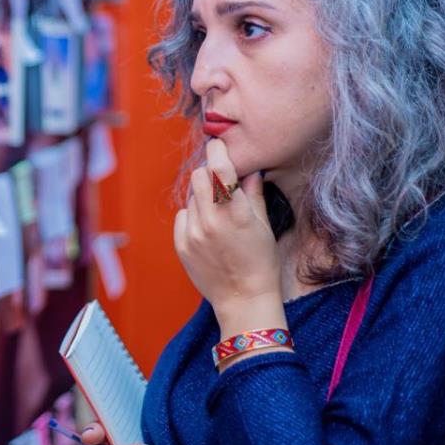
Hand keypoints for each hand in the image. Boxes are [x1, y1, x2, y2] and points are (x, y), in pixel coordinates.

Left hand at [173, 139, 280, 318]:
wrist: (243, 299)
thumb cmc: (260, 262)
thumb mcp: (264, 226)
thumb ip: (253, 193)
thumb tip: (249, 168)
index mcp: (236, 213)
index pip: (219, 168)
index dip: (217, 151)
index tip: (218, 145)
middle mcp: (211, 221)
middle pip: (198, 176)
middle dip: (209, 172)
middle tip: (220, 181)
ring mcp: (193, 233)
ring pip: (190, 196)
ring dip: (202, 196)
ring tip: (218, 213)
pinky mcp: (181, 244)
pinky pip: (182, 216)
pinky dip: (193, 215)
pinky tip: (207, 228)